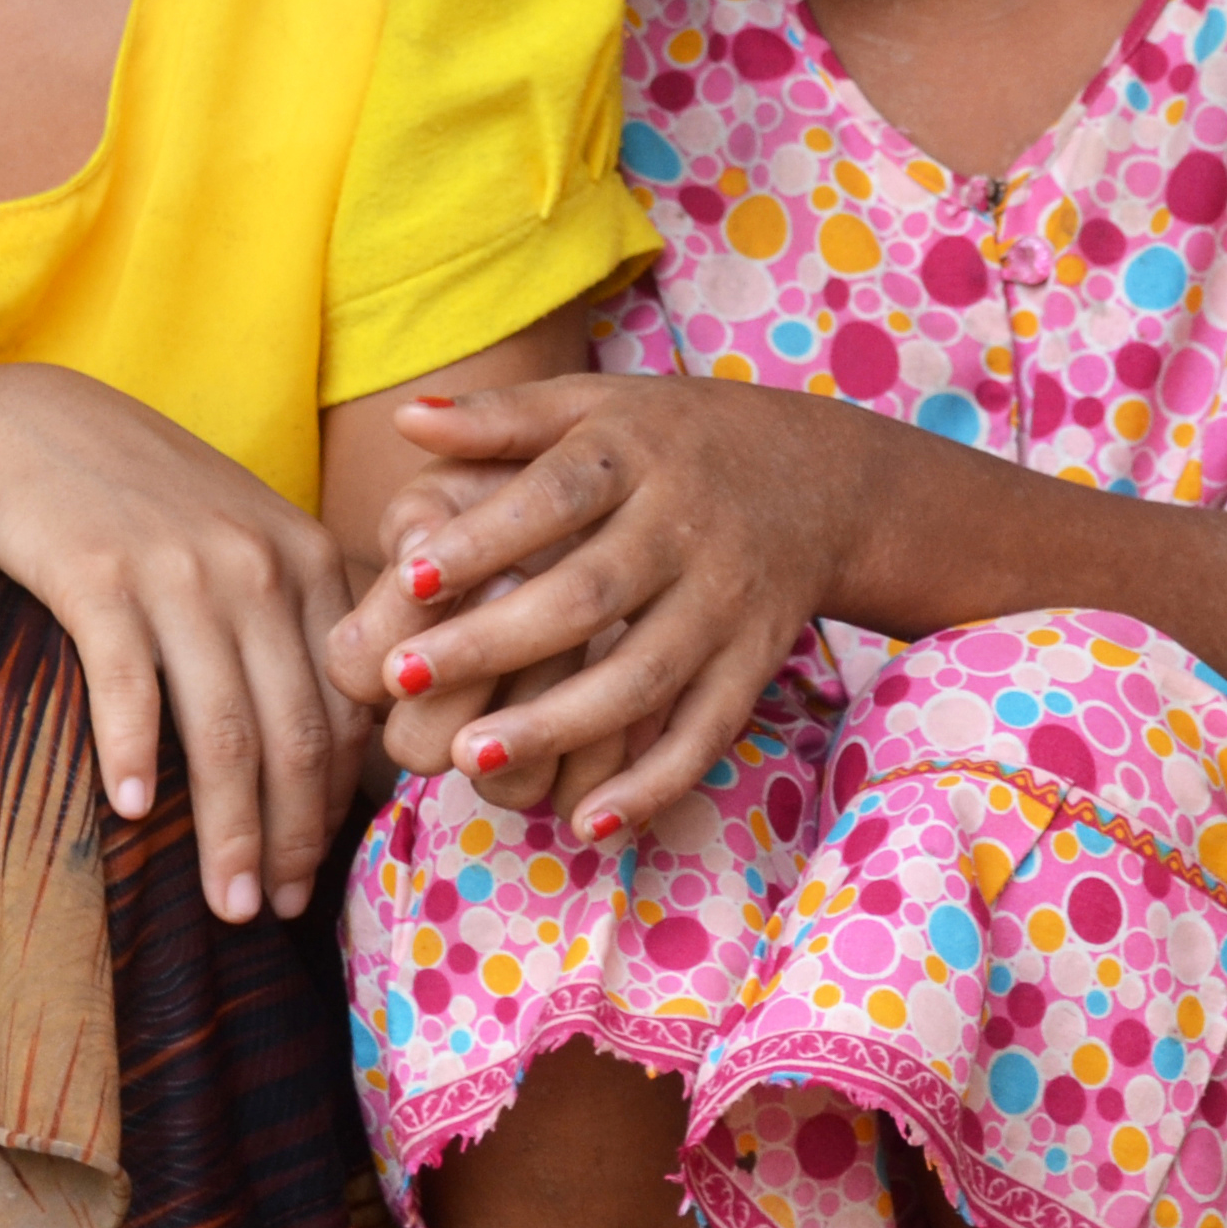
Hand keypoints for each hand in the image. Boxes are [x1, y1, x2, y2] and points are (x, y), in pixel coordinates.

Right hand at [0, 364, 370, 925]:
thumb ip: (297, 624)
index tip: (319, 870)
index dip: (338, 802)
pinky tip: (127, 816)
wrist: (27, 430)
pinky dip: (130, 756)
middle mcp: (258, 565)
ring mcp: (180, 568)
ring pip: (224, 729)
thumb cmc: (147, 507)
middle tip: (276, 913)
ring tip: (225, 906)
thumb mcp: (243, 544)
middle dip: (291, 838)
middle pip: (295, 734)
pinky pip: (127, 683)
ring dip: (226, 831)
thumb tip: (343, 753)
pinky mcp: (98, 571)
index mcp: (308, 562)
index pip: (346, 707)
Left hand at [325, 374, 891, 839]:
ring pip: (642, 675)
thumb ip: (502, 417)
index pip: (556, 496)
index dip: (484, 539)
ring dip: (558, 722)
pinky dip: (653, 783)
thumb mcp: (595, 405)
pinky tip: (586, 822)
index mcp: (636, 454)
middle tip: (403, 679)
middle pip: (590, 594)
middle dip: (495, 641)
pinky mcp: (753, 663)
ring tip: (470, 756)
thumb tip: (402, 417)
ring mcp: (725, 602)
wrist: (823, 479)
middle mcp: (686, 528)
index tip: (408, 579)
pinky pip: (706, 731)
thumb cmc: (672, 441)